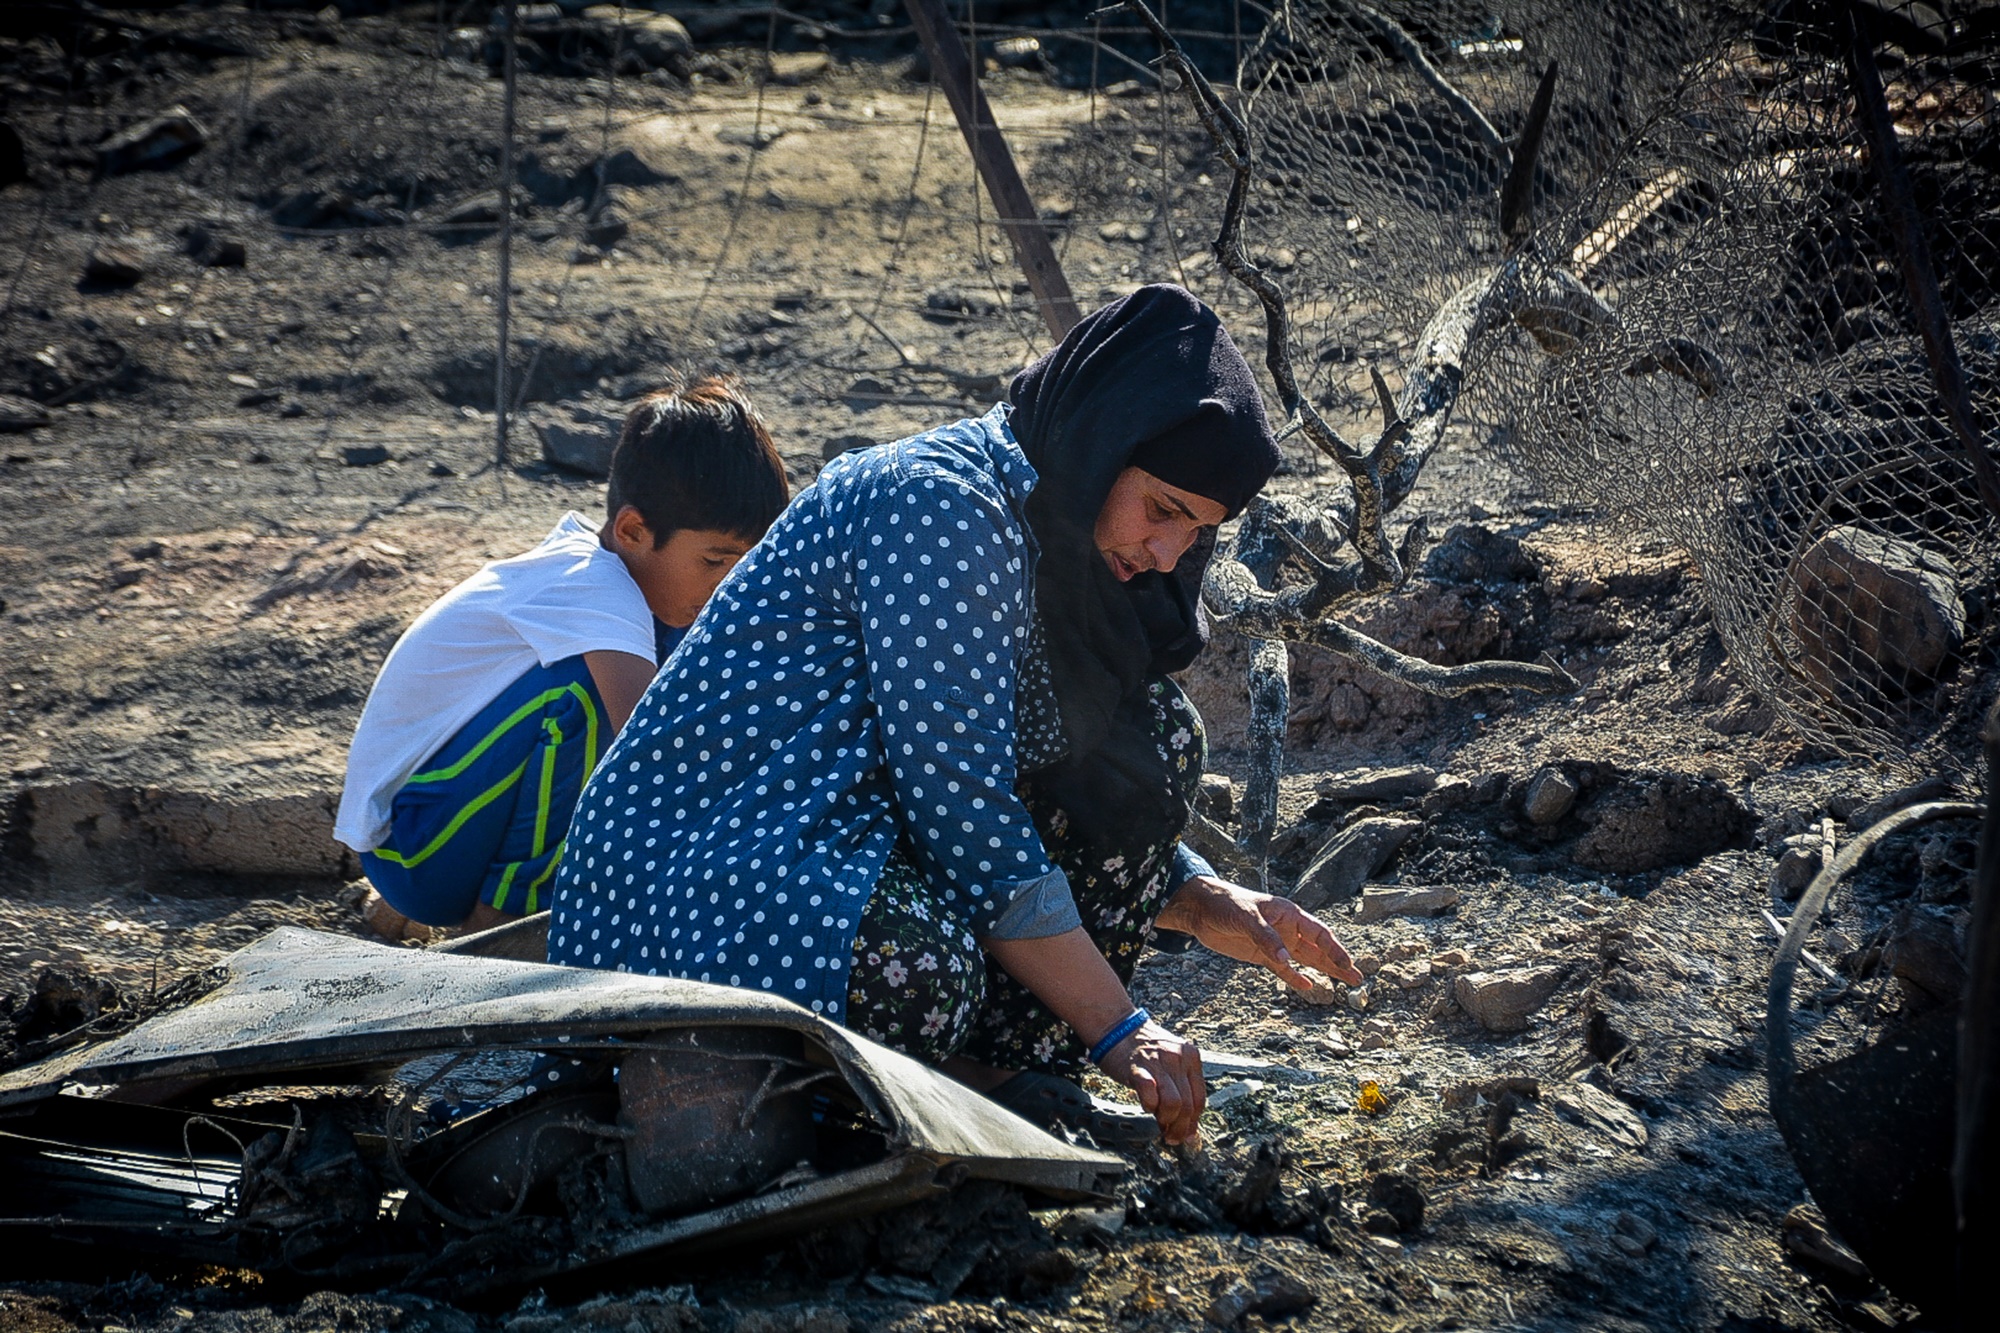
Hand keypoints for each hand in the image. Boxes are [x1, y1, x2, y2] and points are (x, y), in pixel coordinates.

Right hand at [1097, 1017, 1204, 1144]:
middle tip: (1172, 1137)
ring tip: (1160, 1125)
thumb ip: (1181, 1085)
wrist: (1117, 1027)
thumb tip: (1187, 1120)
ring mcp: (1159, 1062)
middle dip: (1181, 1127)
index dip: (1194, 1121)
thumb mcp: (1171, 1059)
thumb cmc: (1143, 1048)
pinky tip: (1146, 1107)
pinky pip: (1150, 1094)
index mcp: (1191, 1057)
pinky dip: (1150, 1106)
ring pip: (1174, 1103)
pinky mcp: (1138, 1067)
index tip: (1188, 1134)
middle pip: (1188, 1104)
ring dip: (1168, 1121)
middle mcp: (1179, 1058)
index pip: (1200, 1098)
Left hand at [1154, 875, 1363, 990]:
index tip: (1347, 965)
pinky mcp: (1261, 954)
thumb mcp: (1246, 918)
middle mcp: (1286, 929)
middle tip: (1357, 979)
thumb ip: (1266, 938)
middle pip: (1318, 948)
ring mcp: (1275, 943)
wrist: (1200, 908)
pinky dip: (1295, 978)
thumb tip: (1286, 960)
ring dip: (1323, 971)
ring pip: (1305, 959)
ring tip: (1345, 983)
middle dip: (1337, 963)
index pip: (1319, 933)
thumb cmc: (1226, 904)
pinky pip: (1283, 969)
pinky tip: (1308, 987)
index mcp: (1288, 914)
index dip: (1335, 949)